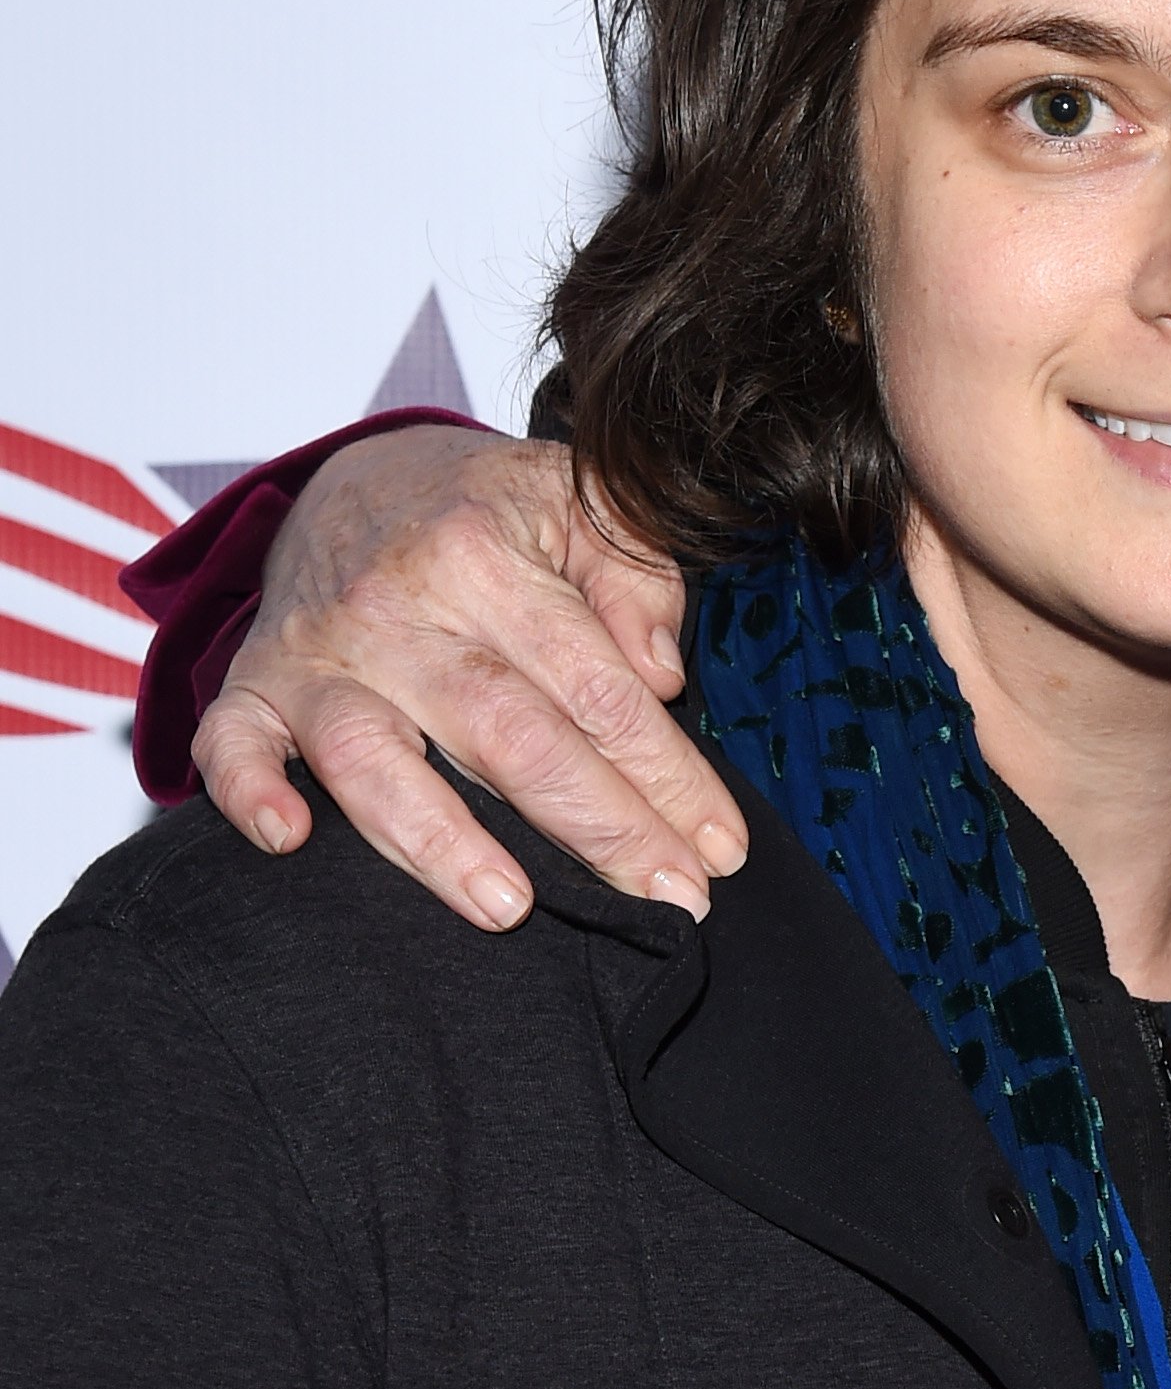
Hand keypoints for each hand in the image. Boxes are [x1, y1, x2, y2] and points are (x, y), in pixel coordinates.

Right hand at [194, 427, 744, 930]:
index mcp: (484, 554)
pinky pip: (232, 743)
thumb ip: (638, 575)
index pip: (595, 687)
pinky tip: (289, 839)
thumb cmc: (489, 512)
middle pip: (507, 733)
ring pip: (374, 756)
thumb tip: (660, 675)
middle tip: (672, 904)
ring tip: (510, 910)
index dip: (666, 773)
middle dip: (599, 828)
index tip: (719, 846)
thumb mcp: (582, 503)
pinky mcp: (253, 686)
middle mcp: (394, 607)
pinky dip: (249, 790)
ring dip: (440, 840)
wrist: (355, 479)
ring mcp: (316, 653)